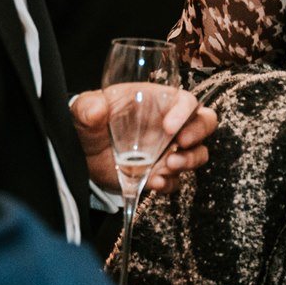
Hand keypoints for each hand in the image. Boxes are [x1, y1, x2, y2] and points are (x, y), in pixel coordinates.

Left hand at [70, 88, 214, 192]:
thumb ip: (88, 107)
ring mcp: (167, 151)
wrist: (82, 156)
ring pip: (197, 153)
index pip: (184, 100)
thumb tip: (96, 109)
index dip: (184, 112)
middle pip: (203, 122)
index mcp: (156, 102)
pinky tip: (154, 183)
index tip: (169, 127)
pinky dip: (169, 183)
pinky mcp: (160, 173)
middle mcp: (168, 125)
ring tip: (168, 166)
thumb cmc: (89, 124)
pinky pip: (176, 181)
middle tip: (182, 144)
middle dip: (198, 133)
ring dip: (189, 161)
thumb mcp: (83, 111)